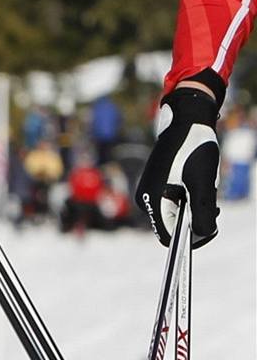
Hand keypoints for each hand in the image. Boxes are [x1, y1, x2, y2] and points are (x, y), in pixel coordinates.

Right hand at [136, 80, 221, 247]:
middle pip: (172, 226)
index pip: (168, 236)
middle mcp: (146, 200)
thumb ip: (202, 214)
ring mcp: (150, 192)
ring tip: (207, 189)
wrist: (187, 121)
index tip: (211, 226)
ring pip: (176, 214)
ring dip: (195, 208)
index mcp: (152, 201)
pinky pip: (174, 203)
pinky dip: (191, 199)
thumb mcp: (203, 185)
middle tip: (213, 205)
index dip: (190, 238)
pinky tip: (200, 184)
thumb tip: (203, 236)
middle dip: (195, 220)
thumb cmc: (194, 150)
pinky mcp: (157, 185)